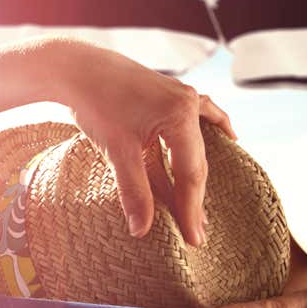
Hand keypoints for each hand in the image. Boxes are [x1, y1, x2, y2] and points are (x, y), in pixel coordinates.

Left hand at [62, 43, 235, 245]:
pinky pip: (201, 116)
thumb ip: (133, 192)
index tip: (194, 239)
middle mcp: (189, 104)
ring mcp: (183, 97)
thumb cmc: (96, 104)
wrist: (78, 69)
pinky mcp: (172, 95)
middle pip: (195, 161)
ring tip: (201, 206)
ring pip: (196, 144)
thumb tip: (141, 230)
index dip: (191, 209)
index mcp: (181, 116)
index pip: (190, 174)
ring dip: (196, 174)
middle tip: (196, 232)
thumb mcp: (116, 151)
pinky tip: (229, 138)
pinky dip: (212, 130)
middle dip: (193, 197)